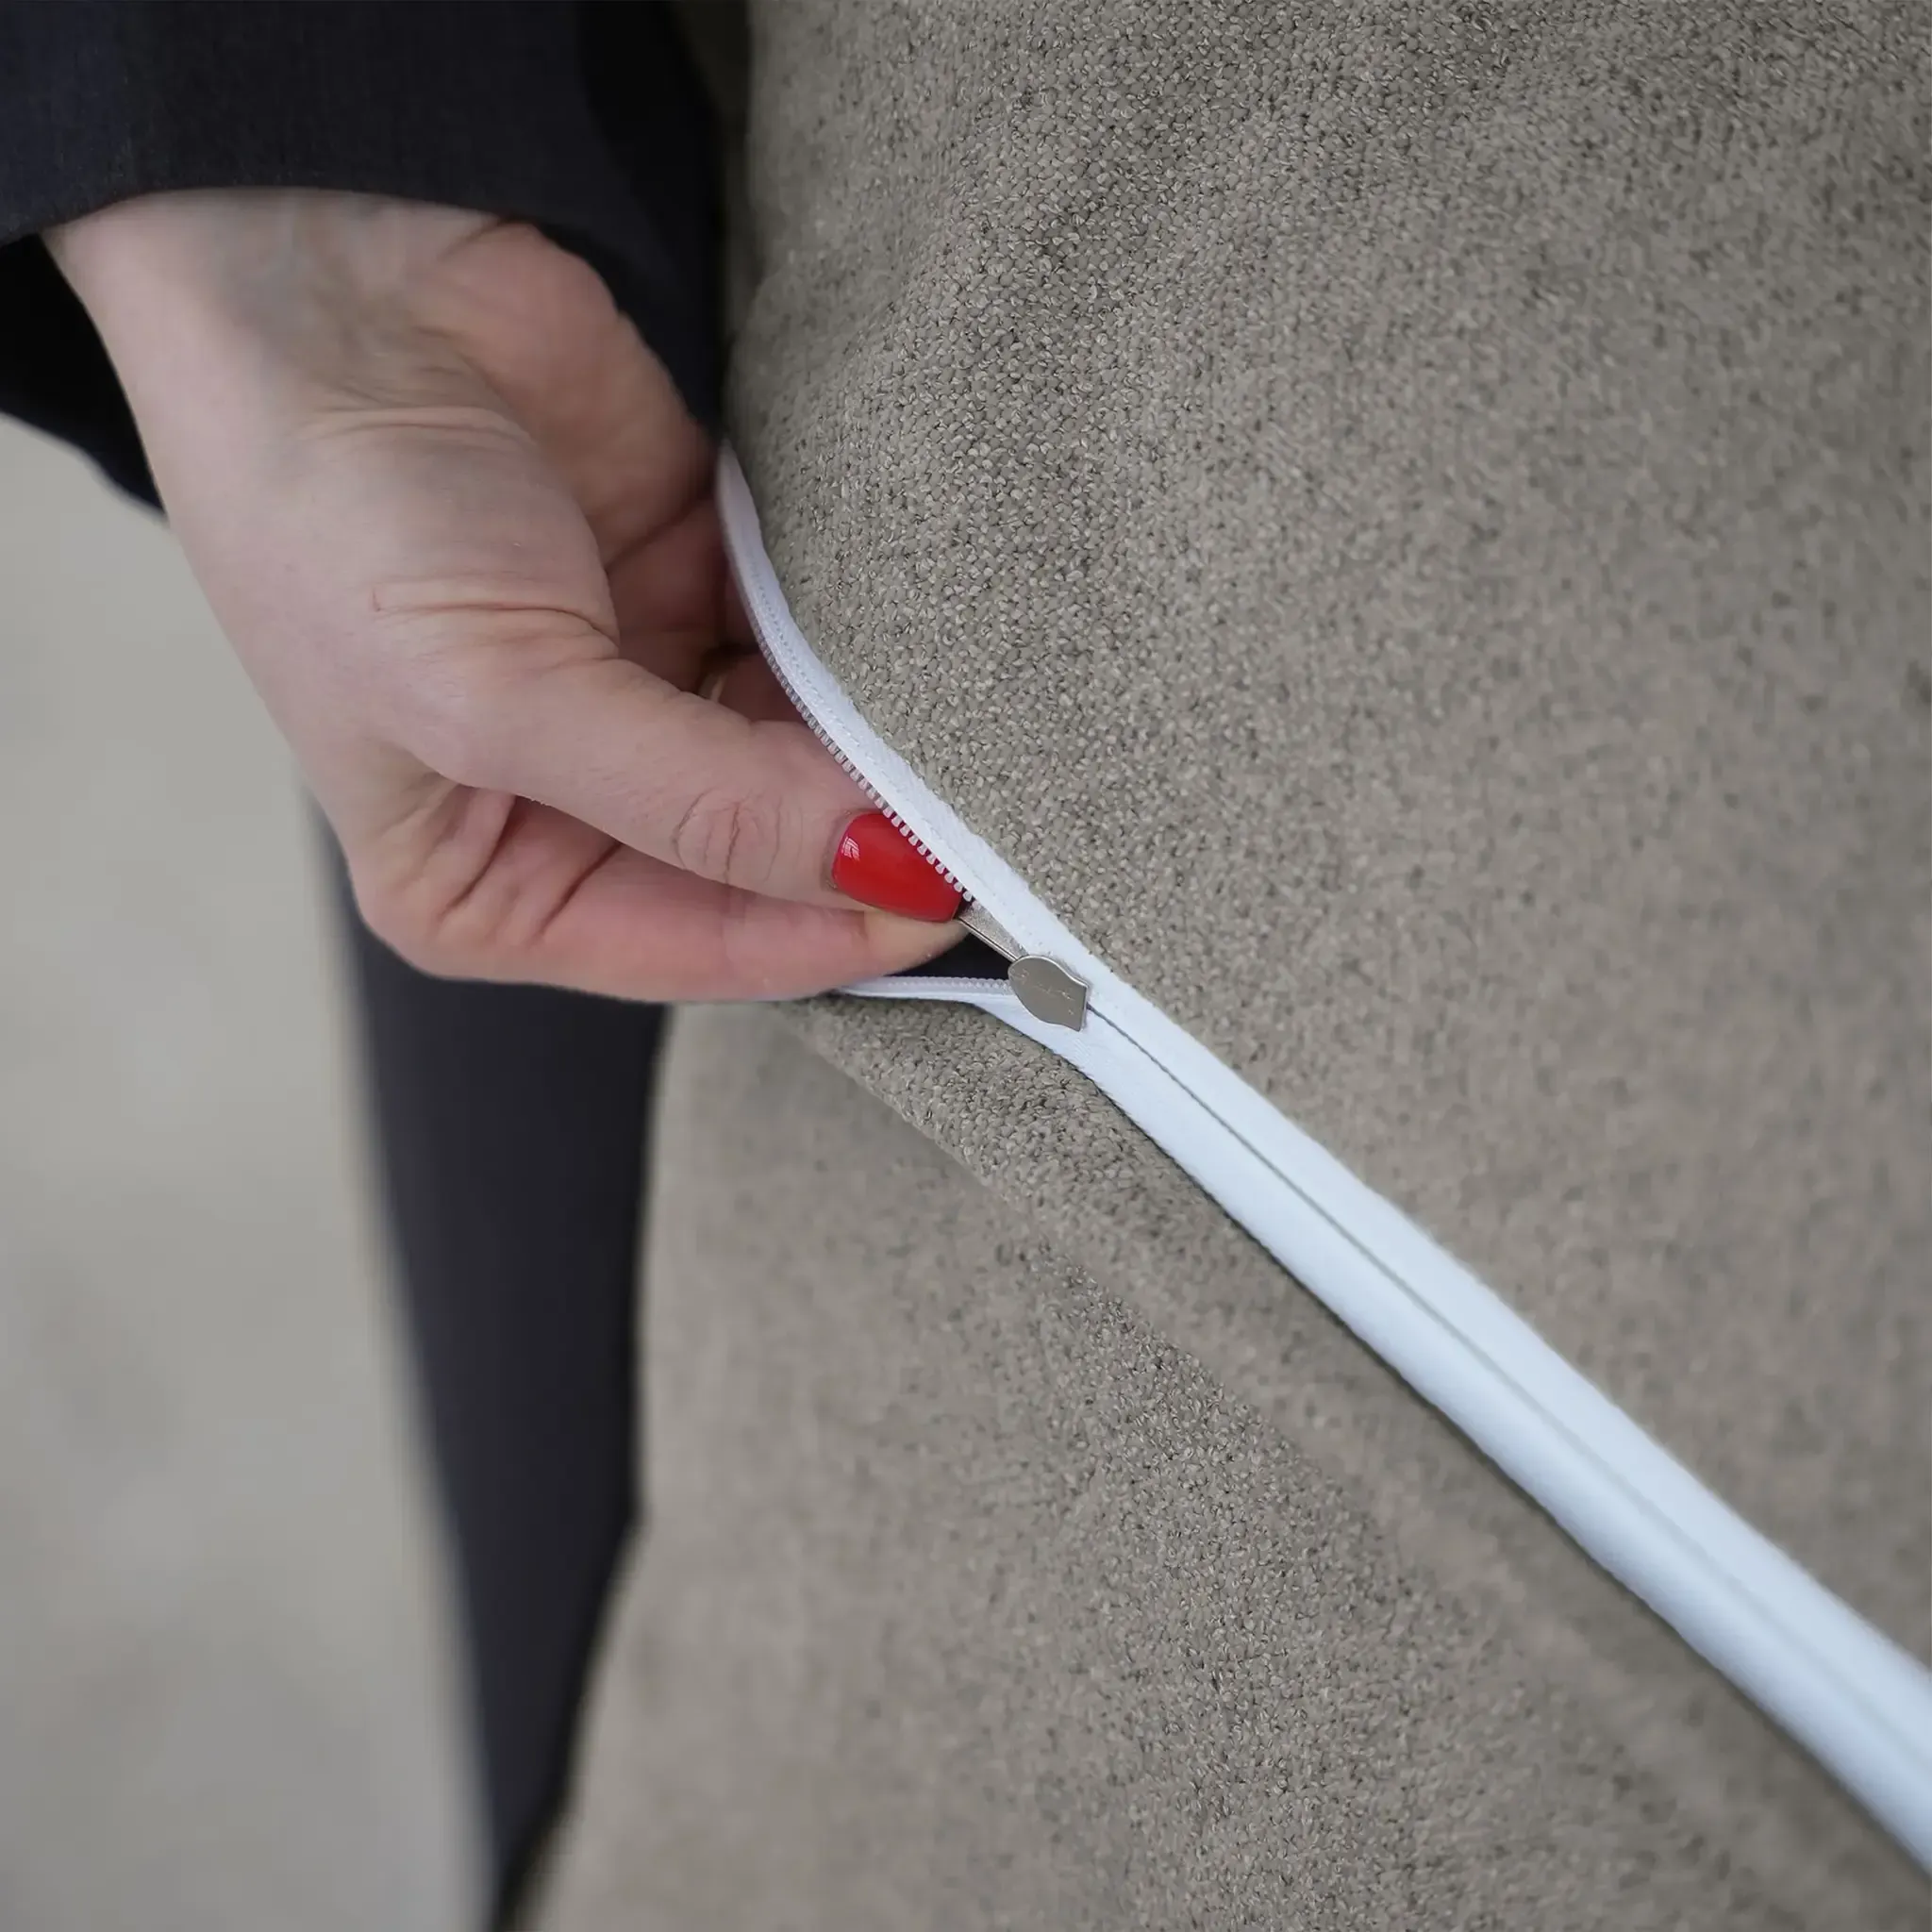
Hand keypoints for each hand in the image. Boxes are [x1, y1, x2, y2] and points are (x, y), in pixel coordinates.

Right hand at [50, 191, 958, 999]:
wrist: (328, 266)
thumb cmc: (339, 513)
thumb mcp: (500, 698)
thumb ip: (696, 802)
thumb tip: (878, 869)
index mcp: (488, 889)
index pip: (704, 949)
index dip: (829, 930)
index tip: (953, 899)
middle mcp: (574, 810)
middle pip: (768, 865)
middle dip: (861, 842)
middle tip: (984, 816)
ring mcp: (646, 697)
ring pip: (806, 762)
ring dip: (875, 748)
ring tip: (957, 728)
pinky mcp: (699, 591)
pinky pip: (816, 653)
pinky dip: (867, 657)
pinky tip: (918, 651)